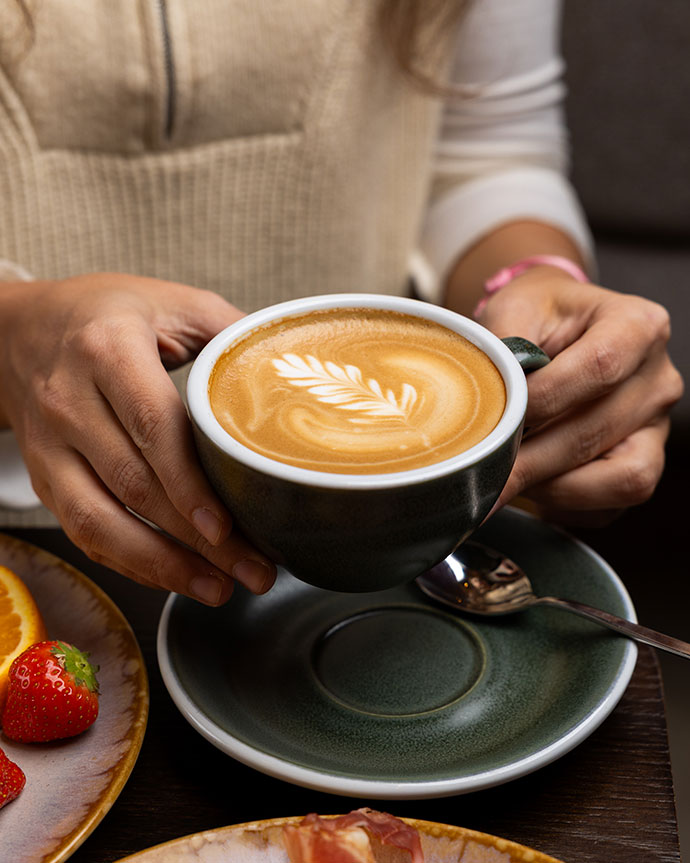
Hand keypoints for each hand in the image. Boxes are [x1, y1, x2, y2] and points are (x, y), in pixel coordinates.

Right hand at [0, 274, 276, 602]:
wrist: (17, 330)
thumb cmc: (105, 313)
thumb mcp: (171, 302)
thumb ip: (229, 333)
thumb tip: (292, 371)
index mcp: (108, 350)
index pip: (152, 427)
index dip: (189, 485)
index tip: (227, 526)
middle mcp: (70, 401)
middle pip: (134, 485)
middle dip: (197, 540)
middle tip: (255, 569)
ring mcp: (50, 445)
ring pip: (100, 521)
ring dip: (162, 566)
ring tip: (220, 587)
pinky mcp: (45, 478)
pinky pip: (83, 531)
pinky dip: (131, 561)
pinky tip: (175, 576)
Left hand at [478, 270, 683, 525]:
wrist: (552, 329)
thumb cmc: (535, 316)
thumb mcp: (514, 310)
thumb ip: (503, 351)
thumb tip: (484, 410)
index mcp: (638, 326)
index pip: (600, 367)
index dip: (543, 399)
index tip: (499, 413)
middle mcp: (658, 380)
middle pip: (597, 431)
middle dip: (530, 457)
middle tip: (480, 467)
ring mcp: (655, 428)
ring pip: (618, 479)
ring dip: (551, 486)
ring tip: (505, 475)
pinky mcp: (641, 464)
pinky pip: (611, 506)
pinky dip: (565, 503)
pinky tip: (529, 485)